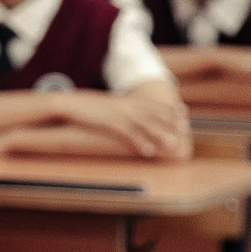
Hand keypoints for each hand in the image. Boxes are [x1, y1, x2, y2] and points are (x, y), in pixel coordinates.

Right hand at [64, 91, 190, 158]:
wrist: (65, 103)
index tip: (183, 112)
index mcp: (123, 100)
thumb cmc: (83, 107)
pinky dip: (139, 141)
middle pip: (152, 113)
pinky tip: (148, 151)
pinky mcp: (107, 122)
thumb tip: (127, 116)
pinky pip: (127, 133)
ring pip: (143, 123)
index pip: (151, 103)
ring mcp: (116, 113)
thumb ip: (117, 108)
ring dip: (159, 133)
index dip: (168, 108)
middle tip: (185, 129)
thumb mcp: (103, 105)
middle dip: (169, 120)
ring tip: (172, 143)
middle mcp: (124, 105)